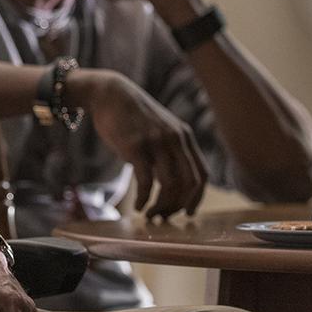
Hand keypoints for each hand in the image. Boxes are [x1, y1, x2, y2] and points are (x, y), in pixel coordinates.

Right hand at [68, 69, 206, 220]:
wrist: (109, 94)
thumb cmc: (132, 118)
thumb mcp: (160, 130)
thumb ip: (170, 151)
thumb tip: (173, 184)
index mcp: (184, 136)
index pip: (202, 174)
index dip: (196, 198)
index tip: (186, 213)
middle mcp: (175, 139)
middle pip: (189, 184)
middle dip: (178, 206)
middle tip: (163, 217)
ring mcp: (156, 142)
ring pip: (170, 185)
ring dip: (162, 207)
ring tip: (150, 215)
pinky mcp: (136, 146)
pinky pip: (147, 182)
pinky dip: (144, 200)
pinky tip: (137, 206)